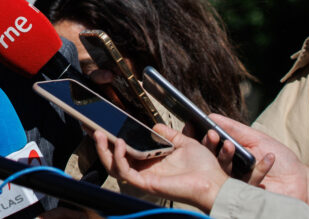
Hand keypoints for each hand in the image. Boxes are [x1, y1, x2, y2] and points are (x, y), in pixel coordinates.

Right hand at [93, 125, 227, 211]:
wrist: (214, 180)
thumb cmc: (203, 167)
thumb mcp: (184, 142)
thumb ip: (167, 134)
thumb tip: (155, 126)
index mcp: (151, 161)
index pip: (125, 151)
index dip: (111, 140)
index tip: (102, 125)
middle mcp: (145, 169)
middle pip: (114, 160)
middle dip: (101, 145)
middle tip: (94, 129)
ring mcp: (144, 177)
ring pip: (114, 167)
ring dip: (104, 151)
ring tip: (102, 135)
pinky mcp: (146, 182)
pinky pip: (126, 172)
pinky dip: (119, 158)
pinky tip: (121, 143)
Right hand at [207, 115, 308, 217]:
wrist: (300, 181)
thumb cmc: (280, 158)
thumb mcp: (257, 138)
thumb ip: (234, 129)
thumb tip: (211, 116)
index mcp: (230, 155)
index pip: (209, 146)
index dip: (201, 137)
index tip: (193, 126)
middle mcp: (230, 170)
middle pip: (211, 158)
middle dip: (209, 145)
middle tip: (211, 135)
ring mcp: (237, 184)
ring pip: (223, 171)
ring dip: (225, 157)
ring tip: (230, 145)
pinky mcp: (248, 195)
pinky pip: (247, 182)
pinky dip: (260, 169)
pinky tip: (269, 158)